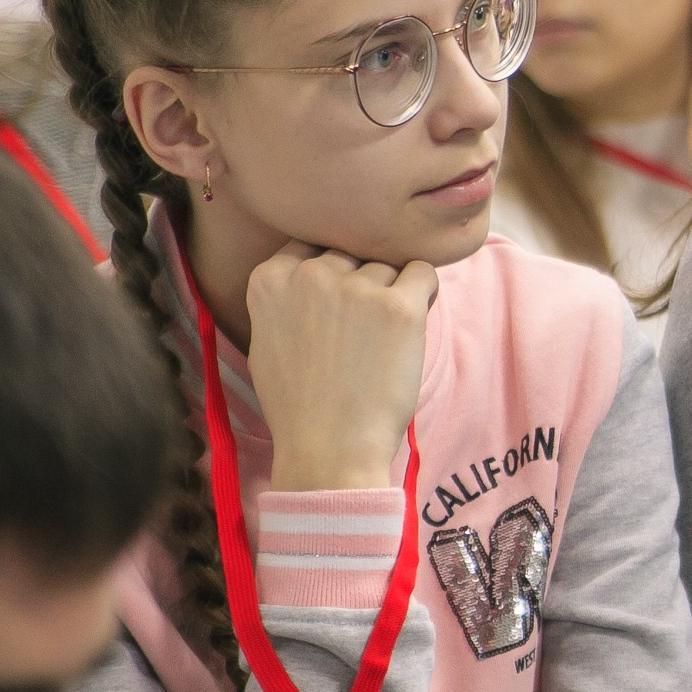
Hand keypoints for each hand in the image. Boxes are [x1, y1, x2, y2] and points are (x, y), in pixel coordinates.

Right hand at [244, 243, 436, 493]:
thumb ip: (286, 295)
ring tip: (381, 339)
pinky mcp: (399, 305)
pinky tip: (410, 326)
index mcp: (270, 278)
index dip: (331, 272)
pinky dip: (424, 294)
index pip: (312, 243)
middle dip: (360, 283)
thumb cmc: (299, 403)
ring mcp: (356, 287)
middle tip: (361, 331)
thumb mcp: (267, 339)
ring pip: (387, 266)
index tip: (336, 304)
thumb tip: (313, 265)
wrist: (330, 448)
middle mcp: (310, 273)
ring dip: (391, 293)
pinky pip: (423, 273)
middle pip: (352, 253)